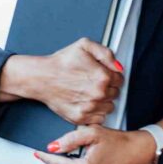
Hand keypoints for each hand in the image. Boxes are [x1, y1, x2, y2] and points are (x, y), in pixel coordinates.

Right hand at [0, 38, 123, 125]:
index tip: (103, 74)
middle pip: (116, 94)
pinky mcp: (81, 118)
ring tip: (88, 91)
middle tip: (92, 81)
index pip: (120, 80)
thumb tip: (118, 66)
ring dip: (102, 101)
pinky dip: (94, 112)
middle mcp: (98, 94)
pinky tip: (85, 101)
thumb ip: (106, 53)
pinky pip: (98, 118)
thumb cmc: (61, 63)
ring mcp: (90, 108)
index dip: (112, 76)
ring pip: (109, 107)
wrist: (42, 77)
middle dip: (108, 88)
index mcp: (102, 77)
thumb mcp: (84, 45)